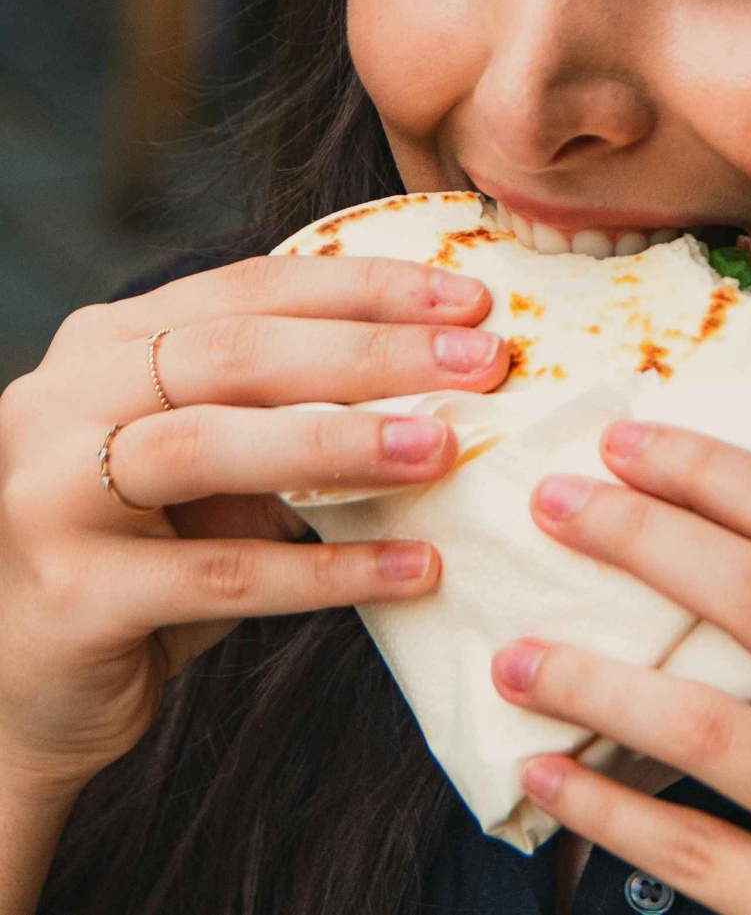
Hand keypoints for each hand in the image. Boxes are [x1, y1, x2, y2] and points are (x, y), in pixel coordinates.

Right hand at [0, 254, 509, 793]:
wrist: (31, 683)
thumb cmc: (148, 555)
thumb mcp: (213, 465)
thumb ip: (285, 413)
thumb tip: (444, 386)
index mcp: (107, 347)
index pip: (251, 287)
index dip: (367, 288)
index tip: (472, 300)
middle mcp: (62, 400)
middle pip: (235, 352)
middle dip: (372, 352)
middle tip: (484, 363)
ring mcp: (51, 494)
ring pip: (208, 447)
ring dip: (341, 444)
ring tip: (445, 450)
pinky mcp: (75, 594)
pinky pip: (223, 575)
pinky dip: (328, 572)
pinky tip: (415, 569)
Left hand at [492, 422, 750, 914]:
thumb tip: (699, 541)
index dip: (720, 474)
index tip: (627, 441)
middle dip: (643, 536)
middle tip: (552, 505)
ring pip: (704, 725)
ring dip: (591, 678)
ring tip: (513, 657)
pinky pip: (685, 846)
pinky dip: (600, 805)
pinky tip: (544, 769)